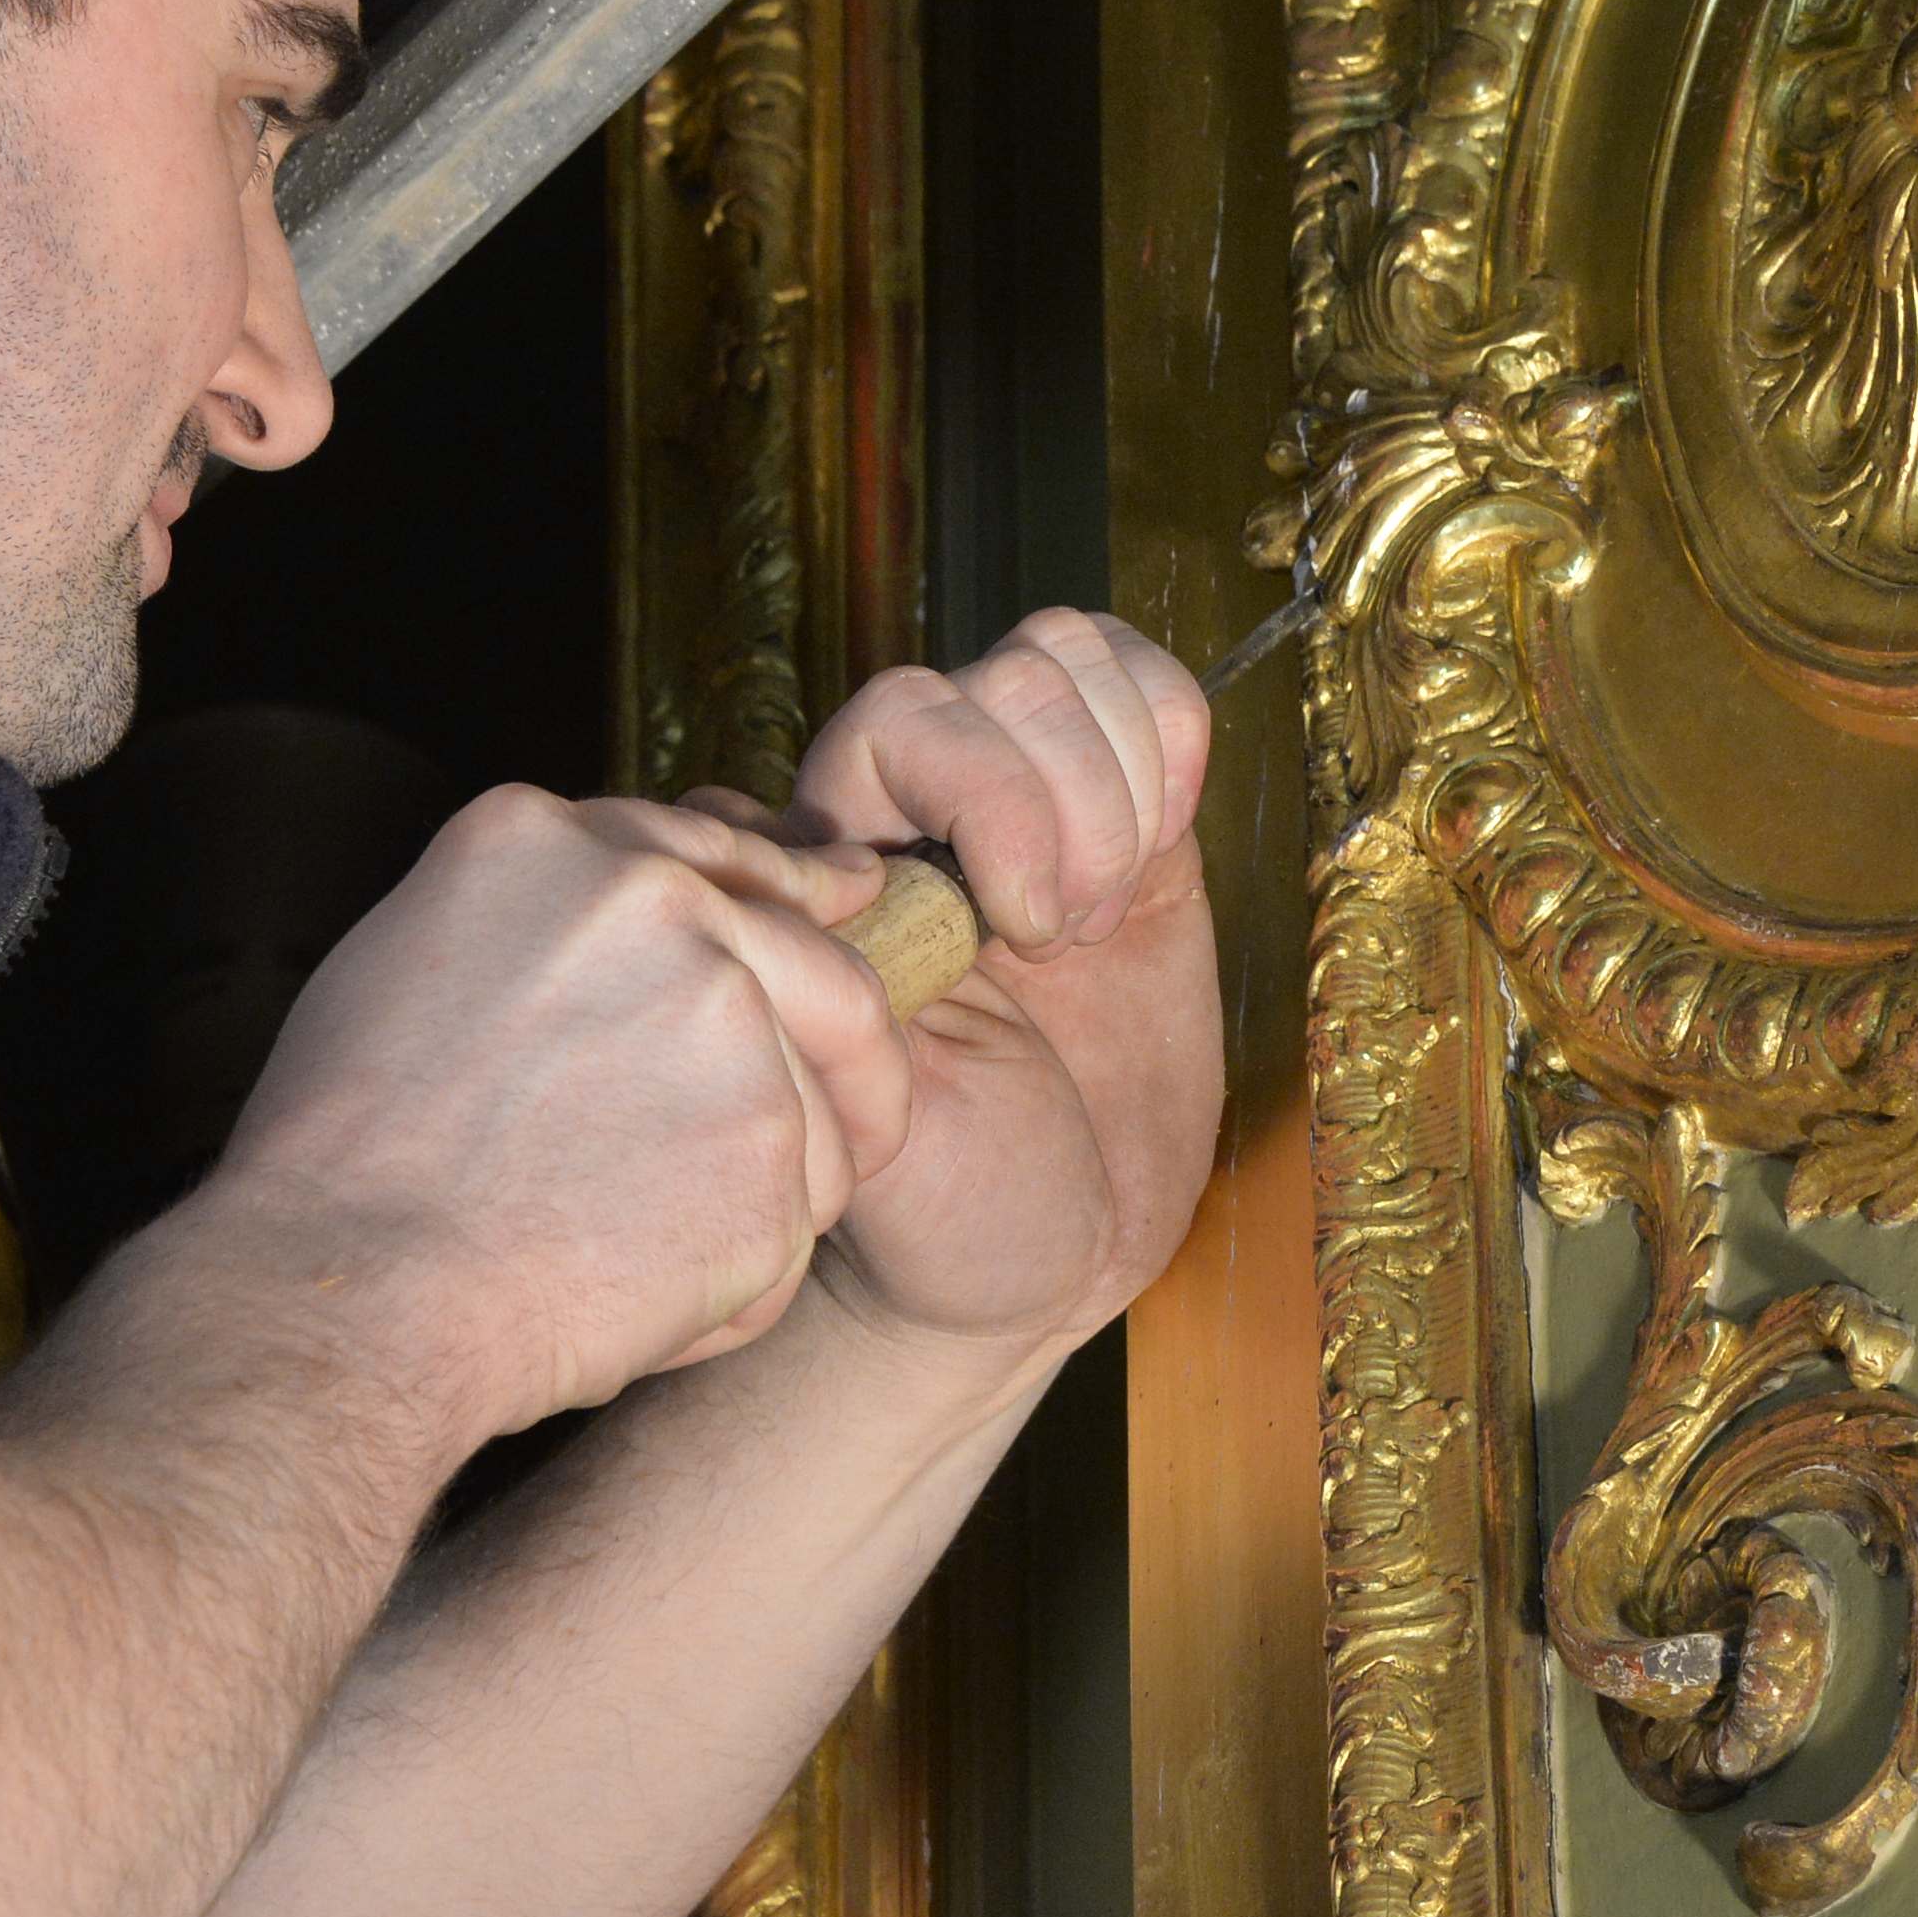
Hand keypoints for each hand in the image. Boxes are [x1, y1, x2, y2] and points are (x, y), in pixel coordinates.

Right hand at [210, 786, 913, 1442]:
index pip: (714, 849)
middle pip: (825, 962)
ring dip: (764, 1186)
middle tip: (857, 1112)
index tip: (840, 908)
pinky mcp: (773, 1145)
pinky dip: (741, 1276)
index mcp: (544, 840)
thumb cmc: (344, 1156)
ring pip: (824, 1105)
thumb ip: (536, 924)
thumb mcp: (406, 964)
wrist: (352, 1287)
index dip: (786, 894)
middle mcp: (654, 900)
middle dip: (850, 1046)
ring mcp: (728, 1016)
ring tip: (646, 1256)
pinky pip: (799, 1218)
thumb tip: (627, 928)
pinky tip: (645, 1302)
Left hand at [743, 611, 1225, 1360]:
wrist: (1040, 1259)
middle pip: (1005, 679)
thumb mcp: (869, 1127)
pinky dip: (1174, 745)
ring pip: (1071, 657)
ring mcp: (1029, 801)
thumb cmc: (933, 1207)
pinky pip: (1155, 696)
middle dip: (1066, 805)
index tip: (1016, 937)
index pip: (904, 717)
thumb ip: (830, 994)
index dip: (987, 799)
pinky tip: (1158, 856)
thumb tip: (743, 826)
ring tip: (1103, 914)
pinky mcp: (1132, 819)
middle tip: (1066, 941)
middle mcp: (924, 811)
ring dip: (1119, 782)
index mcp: (840, 866)